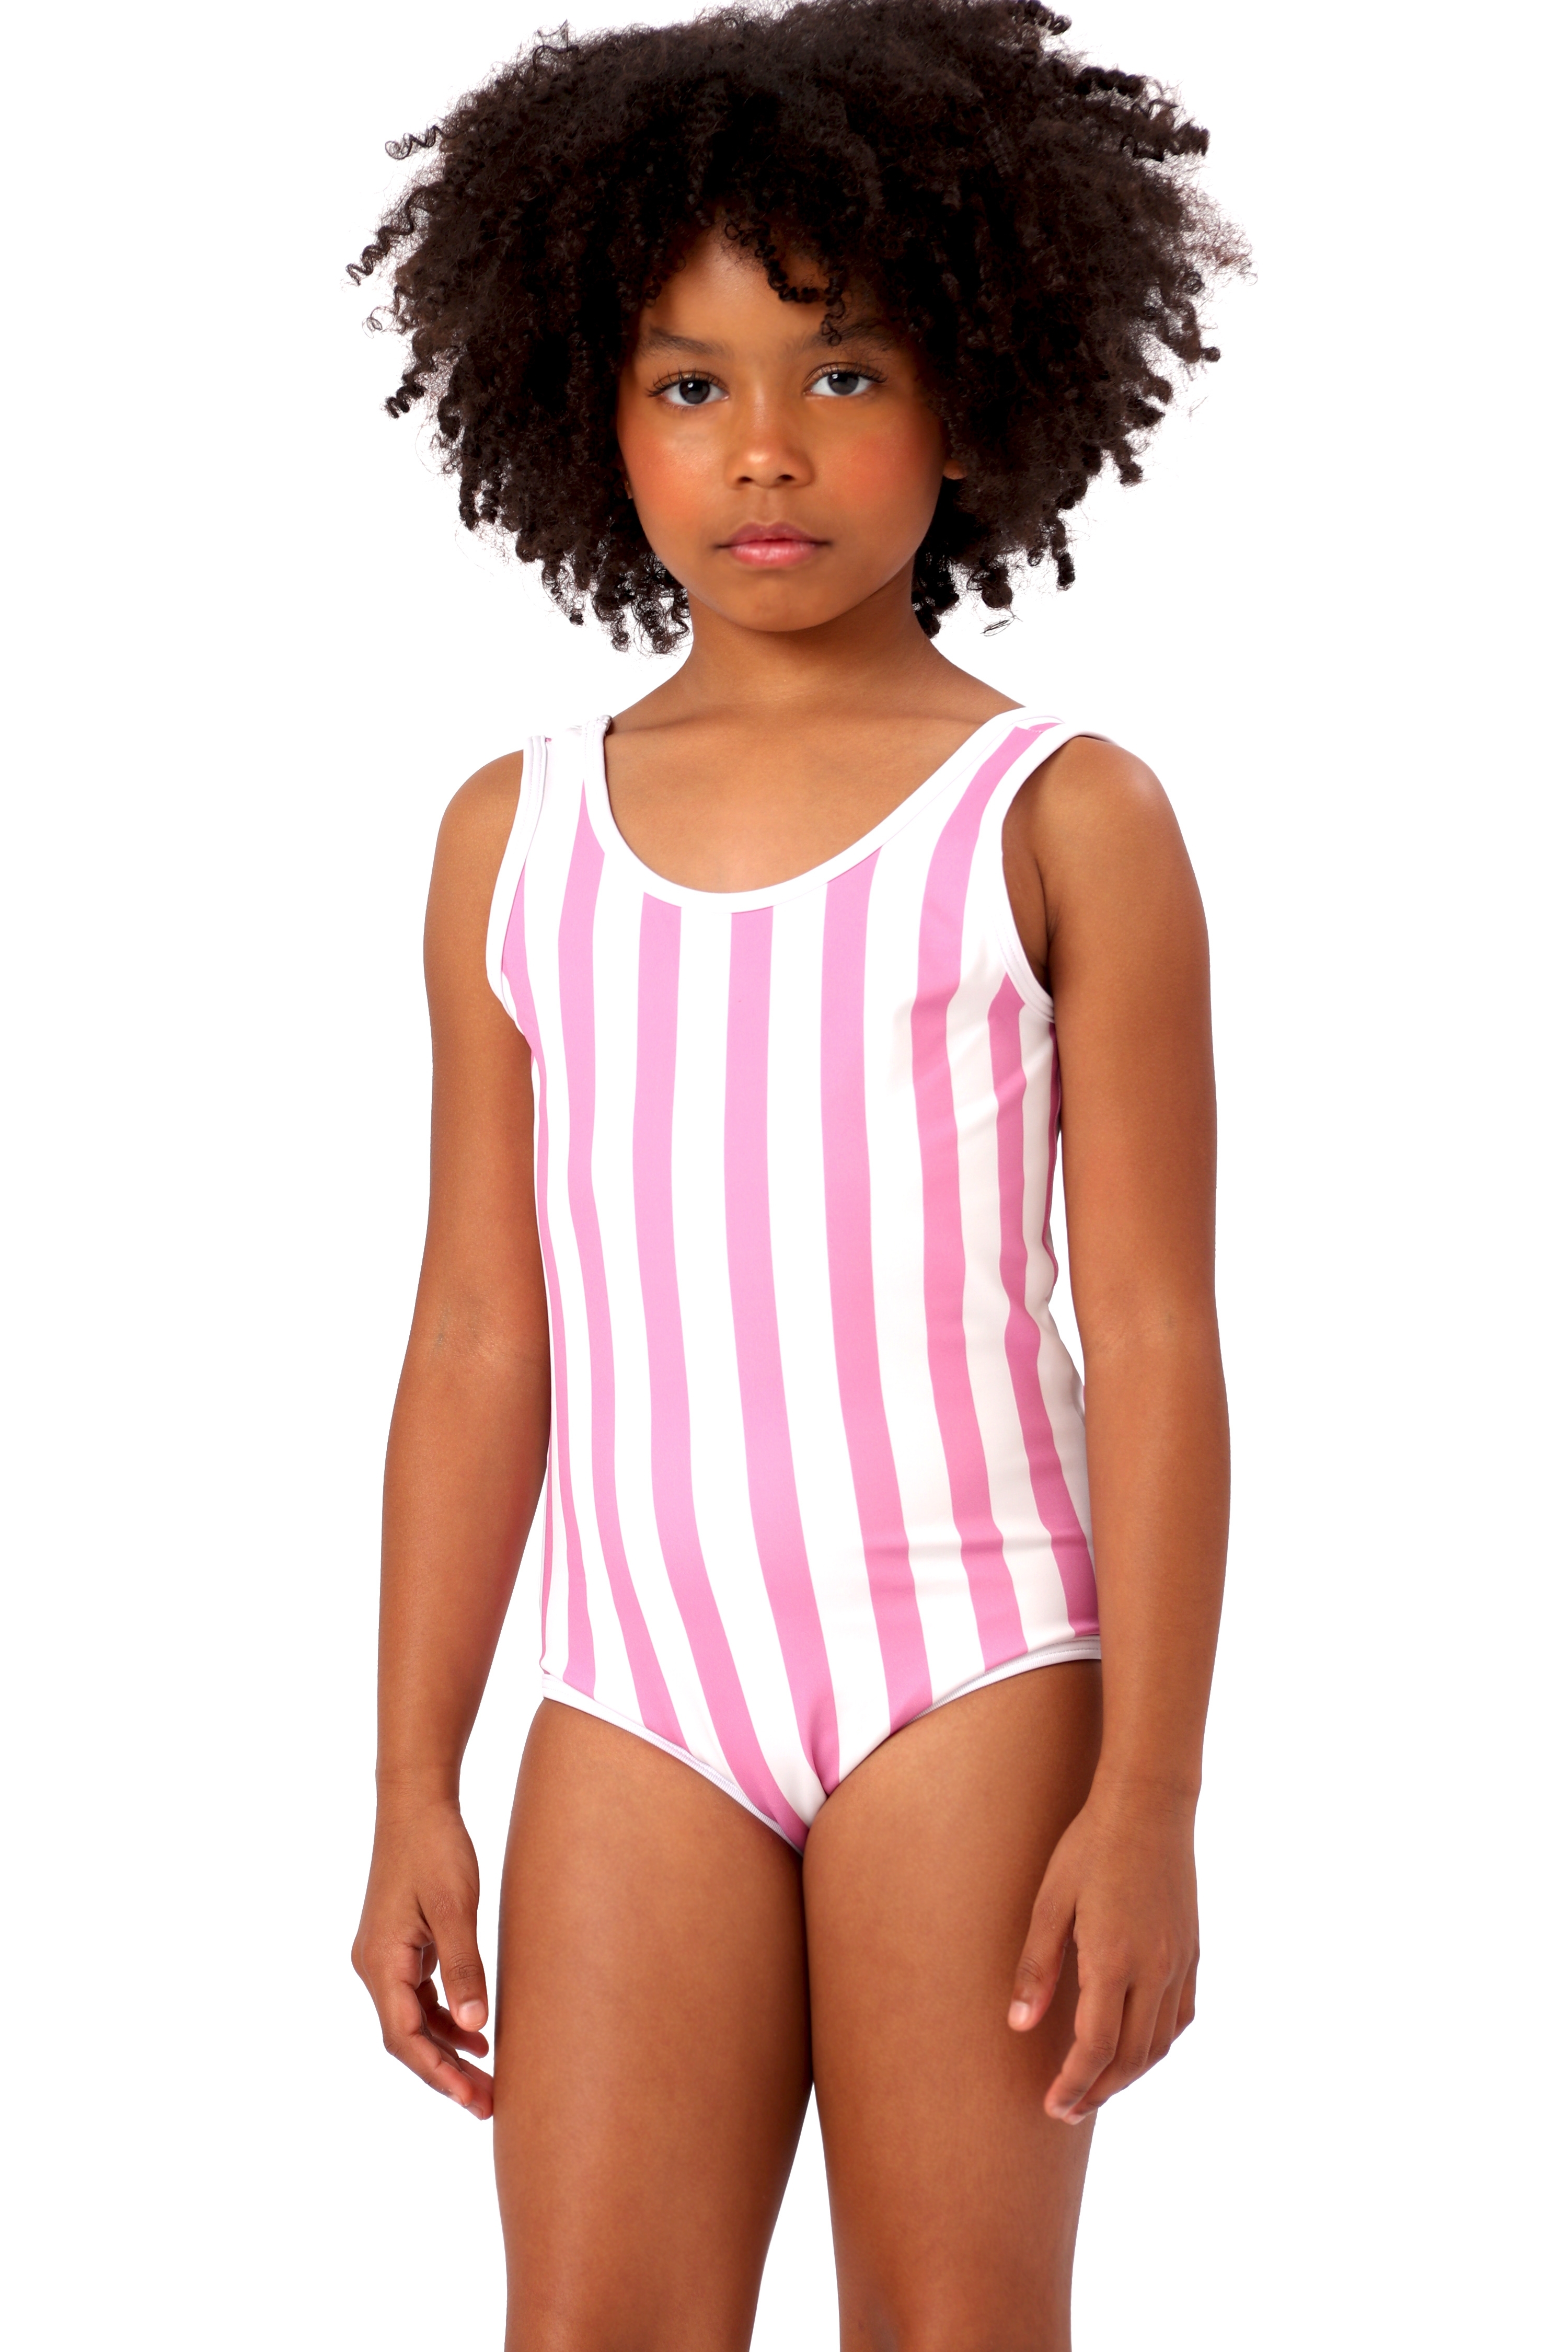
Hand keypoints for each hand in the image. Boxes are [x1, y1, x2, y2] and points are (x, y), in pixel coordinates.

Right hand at [352, 1796, 493, 2118]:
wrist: (415, 1803)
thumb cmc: (435, 1848)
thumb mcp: (454, 1907)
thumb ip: (463, 1966)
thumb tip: (475, 2026)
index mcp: (381, 1962)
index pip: (405, 2037)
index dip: (437, 2073)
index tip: (471, 2100)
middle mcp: (374, 1967)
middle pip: (408, 2038)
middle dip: (445, 2074)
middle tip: (488, 2106)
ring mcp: (385, 1957)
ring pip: (413, 2022)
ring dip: (447, 2052)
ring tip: (488, 2082)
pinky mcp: (400, 1947)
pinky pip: (418, 1998)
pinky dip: (445, 2020)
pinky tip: (477, 2035)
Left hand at [1007, 1779, 1198, 2123]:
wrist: (1149, 1805)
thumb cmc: (1090, 1846)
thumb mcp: (1050, 1902)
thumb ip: (1037, 1967)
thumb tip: (1019, 2026)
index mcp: (1113, 1960)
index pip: (1094, 2048)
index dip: (1073, 2085)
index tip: (1051, 2107)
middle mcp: (1154, 1970)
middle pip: (1129, 2057)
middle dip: (1097, 2092)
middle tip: (1067, 2110)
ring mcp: (1179, 1962)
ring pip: (1159, 2044)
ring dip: (1128, 2075)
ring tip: (1096, 2087)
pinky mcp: (1193, 1951)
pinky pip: (1180, 2017)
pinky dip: (1158, 2044)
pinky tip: (1136, 2046)